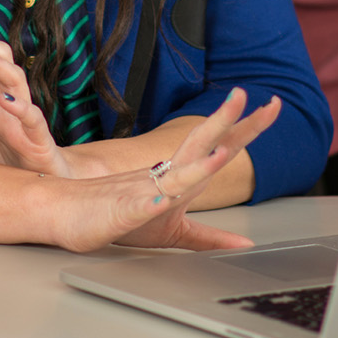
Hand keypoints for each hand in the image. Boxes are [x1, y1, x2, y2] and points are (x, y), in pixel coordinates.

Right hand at [42, 88, 282, 252]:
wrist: (64, 215)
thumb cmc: (115, 219)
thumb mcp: (175, 231)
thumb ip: (211, 236)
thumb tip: (244, 244)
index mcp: (177, 174)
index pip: (218, 145)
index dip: (246, 127)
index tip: (272, 105)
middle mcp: (164, 174)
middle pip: (200, 142)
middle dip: (227, 120)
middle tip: (245, 94)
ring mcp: (145, 190)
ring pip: (177, 173)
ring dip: (200, 162)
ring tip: (222, 152)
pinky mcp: (126, 211)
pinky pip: (144, 203)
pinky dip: (157, 199)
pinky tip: (168, 194)